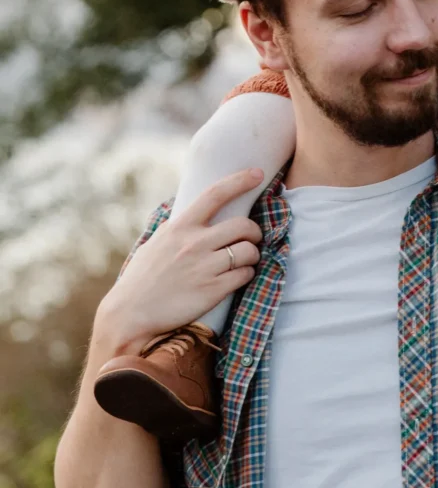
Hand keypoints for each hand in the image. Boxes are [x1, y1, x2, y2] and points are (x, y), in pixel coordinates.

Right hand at [98, 169, 264, 353]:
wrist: (130, 314)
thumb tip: (189, 212)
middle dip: (254, 231)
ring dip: (253, 254)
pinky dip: (247, 274)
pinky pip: (245, 275)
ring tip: (245, 260)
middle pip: (243, 225)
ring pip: (249, 251)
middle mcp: (194, 243)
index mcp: (180, 228)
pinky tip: (239, 277)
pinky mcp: (213, 291)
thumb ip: (176, 228)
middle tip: (251, 238)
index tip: (257, 173)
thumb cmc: (141, 278)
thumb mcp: (156, 243)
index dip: (240, 181)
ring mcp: (205, 267)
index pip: (215, 194)